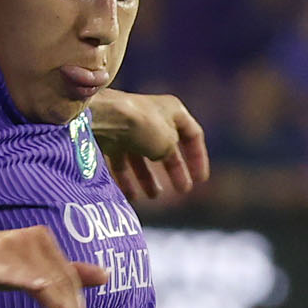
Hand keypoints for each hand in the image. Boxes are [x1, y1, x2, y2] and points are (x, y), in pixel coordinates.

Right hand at [0, 225, 108, 307]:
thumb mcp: (28, 268)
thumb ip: (63, 272)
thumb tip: (104, 275)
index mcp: (44, 240)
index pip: (70, 277)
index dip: (77, 304)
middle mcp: (35, 239)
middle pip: (64, 281)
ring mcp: (17, 247)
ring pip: (53, 284)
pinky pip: (33, 282)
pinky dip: (50, 302)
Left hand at [87, 89, 209, 202]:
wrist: (106, 119)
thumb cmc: (144, 127)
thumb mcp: (168, 143)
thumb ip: (171, 154)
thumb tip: (164, 158)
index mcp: (173, 111)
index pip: (193, 135)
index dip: (198, 158)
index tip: (201, 180)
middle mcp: (152, 117)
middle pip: (167, 148)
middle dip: (174, 171)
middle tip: (182, 191)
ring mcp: (130, 128)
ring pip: (142, 157)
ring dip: (148, 178)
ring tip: (153, 196)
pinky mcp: (111, 138)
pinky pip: (121, 162)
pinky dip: (126, 179)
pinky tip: (130, 197)